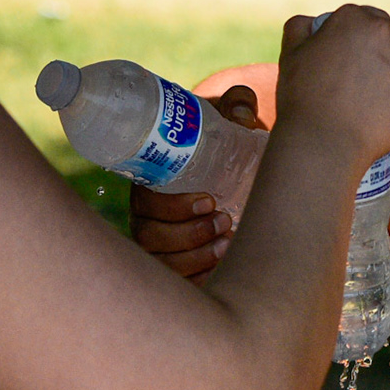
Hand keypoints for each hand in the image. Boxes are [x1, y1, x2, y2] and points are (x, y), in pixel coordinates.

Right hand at [129, 84, 262, 281]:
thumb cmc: (220, 146)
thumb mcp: (226, 125)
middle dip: (187, 235)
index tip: (208, 199)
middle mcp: (149, 217)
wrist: (229, 172)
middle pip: (150, 236)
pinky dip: (201, 277)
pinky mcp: (178, 267)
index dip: (171, 206)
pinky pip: (179, 283)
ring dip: (196, 256)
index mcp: (152, 183)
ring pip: (164, 262)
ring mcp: (161, 245)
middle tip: (225, 220)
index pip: (146, 201)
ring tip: (229, 241)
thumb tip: (242, 106)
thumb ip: (236, 108)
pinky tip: (226, 267)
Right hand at [275, 5, 389, 167]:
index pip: (363, 16)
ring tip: (362, 99)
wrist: (323, 143)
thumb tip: (312, 21)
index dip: (353, 34)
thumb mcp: (290, 52)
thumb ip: (302, 26)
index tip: (345, 53)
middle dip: (374, 51)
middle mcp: (388, 36)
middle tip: (354, 77)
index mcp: (356, 19)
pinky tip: (374, 115)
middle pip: (386, 37)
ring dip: (387, 74)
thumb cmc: (302, 96)